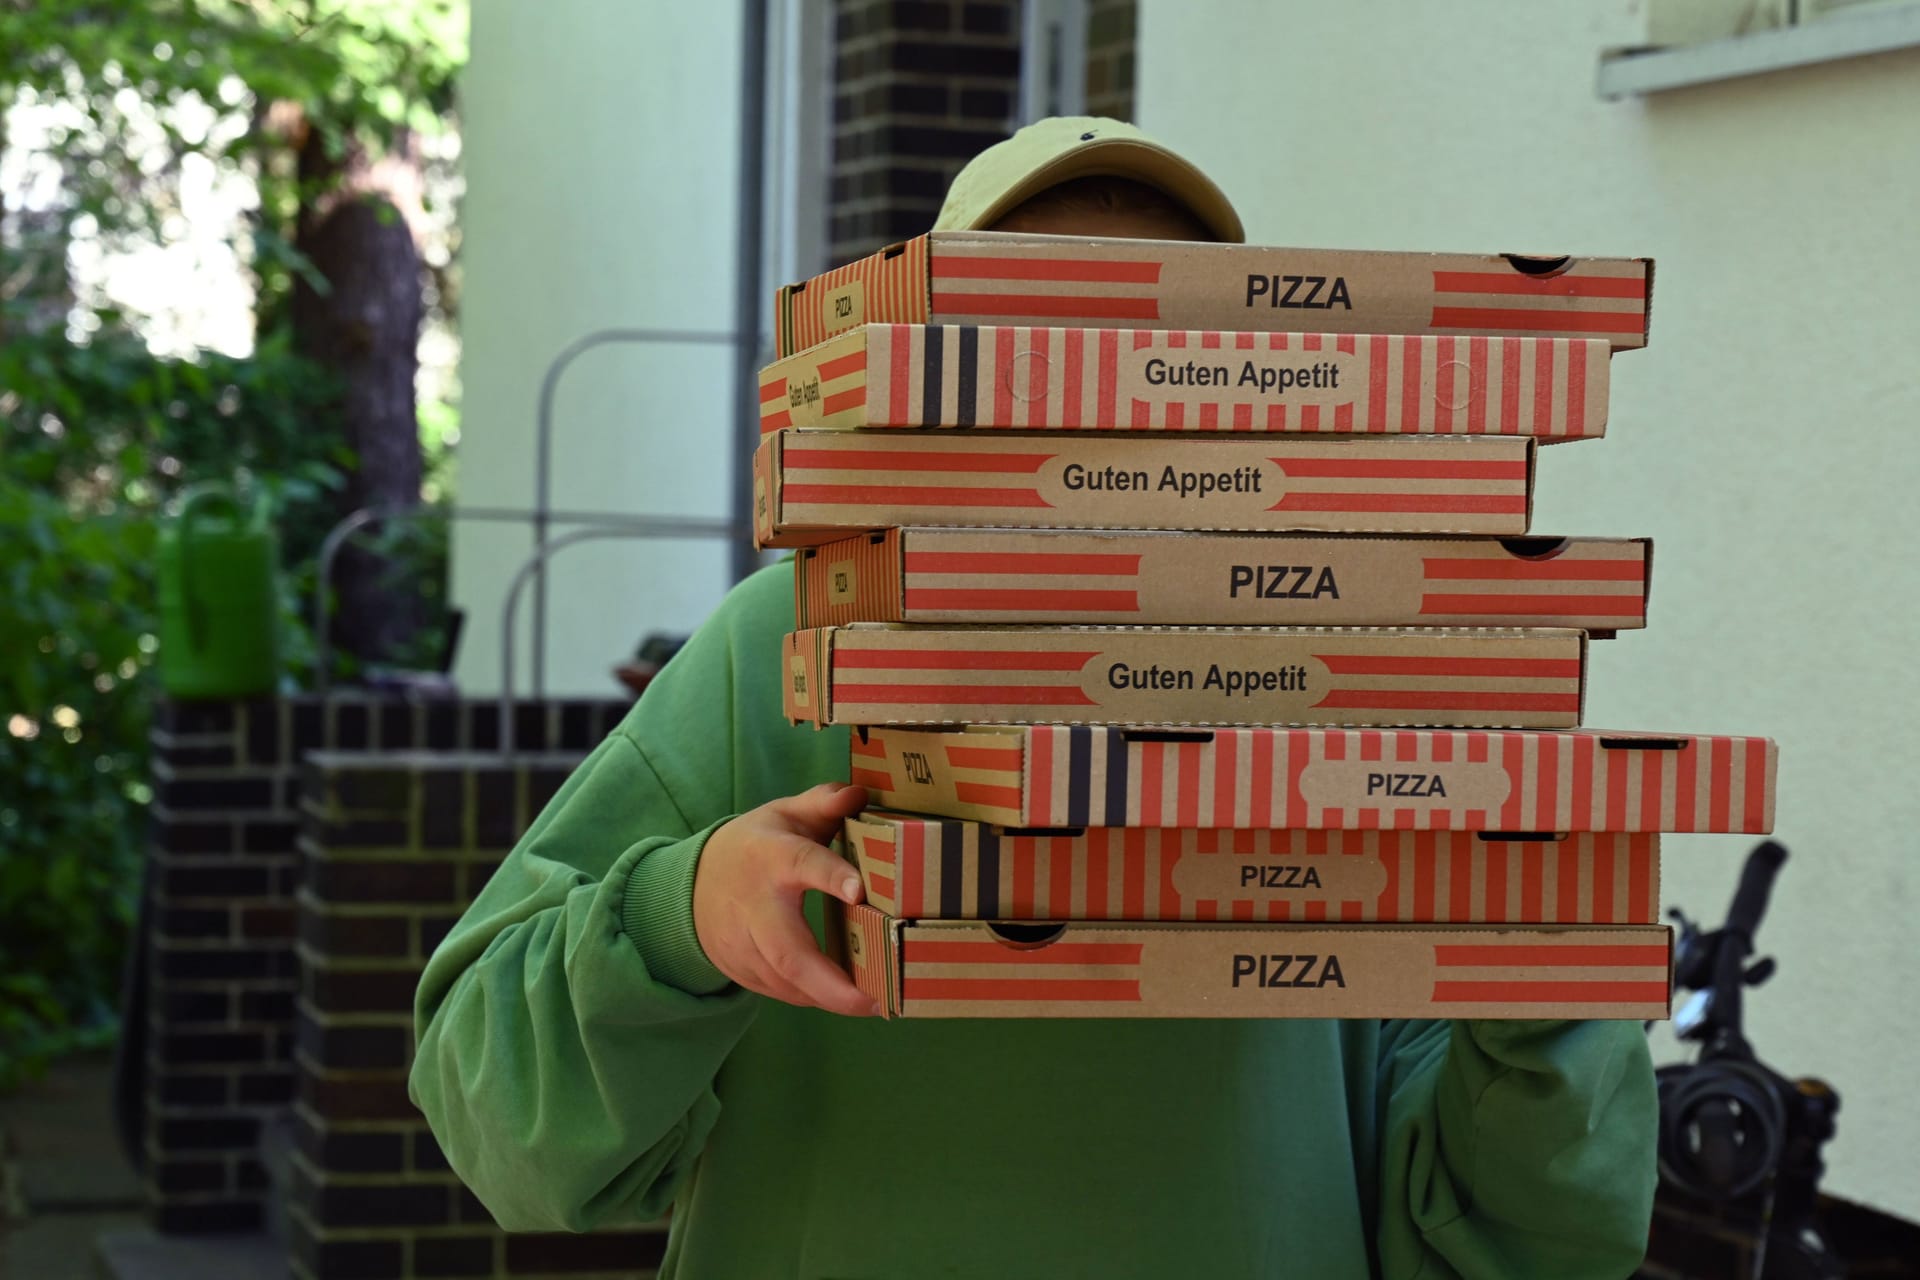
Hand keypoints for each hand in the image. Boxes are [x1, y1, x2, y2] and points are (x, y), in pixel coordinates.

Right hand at [692, 782, 878, 1015]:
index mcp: (772, 857)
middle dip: (830, 982)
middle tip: (875, 1000)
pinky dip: (813, 999)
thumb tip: (860, 792)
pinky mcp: (742, 970)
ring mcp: (744, 944)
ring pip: (785, 981)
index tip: (859, 890)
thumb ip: (824, 803)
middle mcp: (755, 905)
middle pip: (788, 951)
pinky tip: (845, 1000)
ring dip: (829, 998)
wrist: (693, 884)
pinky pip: (780, 992)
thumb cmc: (756, 846)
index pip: (801, 862)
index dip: (829, 875)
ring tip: (875, 1003)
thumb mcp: (785, 814)